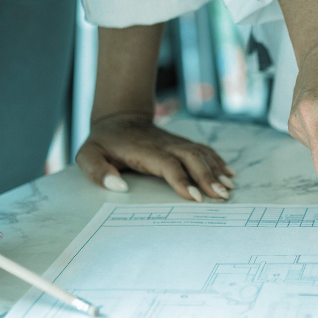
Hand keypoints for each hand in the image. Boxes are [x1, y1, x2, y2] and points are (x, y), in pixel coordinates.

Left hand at [76, 113, 234, 200]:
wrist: (118, 118)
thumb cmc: (103, 143)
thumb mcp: (87, 155)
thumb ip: (98, 171)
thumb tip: (118, 186)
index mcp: (143, 150)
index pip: (167, 164)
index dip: (182, 180)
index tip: (194, 198)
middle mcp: (164, 144)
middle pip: (192, 158)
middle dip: (208, 177)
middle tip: (221, 197)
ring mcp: (175, 143)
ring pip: (201, 153)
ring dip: (216, 170)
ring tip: (228, 189)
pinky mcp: (182, 143)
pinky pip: (204, 150)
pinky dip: (218, 162)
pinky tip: (229, 174)